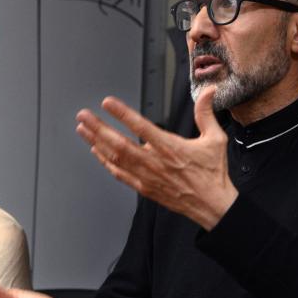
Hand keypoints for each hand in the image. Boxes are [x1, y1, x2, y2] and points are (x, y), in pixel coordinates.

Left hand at [75, 85, 237, 230]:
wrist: (212, 205)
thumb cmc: (212, 173)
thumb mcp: (215, 139)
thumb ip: (206, 113)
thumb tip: (208, 92)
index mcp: (171, 148)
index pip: (142, 127)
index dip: (123, 114)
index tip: (108, 103)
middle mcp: (155, 162)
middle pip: (120, 143)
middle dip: (99, 128)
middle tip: (84, 116)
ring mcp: (147, 176)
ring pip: (116, 158)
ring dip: (97, 142)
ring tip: (83, 130)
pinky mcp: (145, 188)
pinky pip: (121, 174)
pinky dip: (106, 163)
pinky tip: (97, 152)